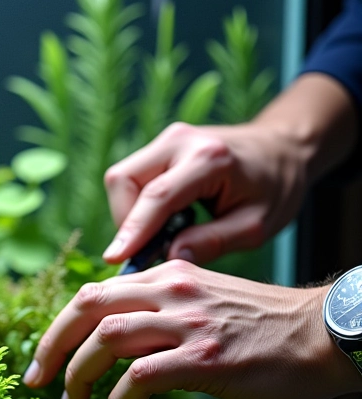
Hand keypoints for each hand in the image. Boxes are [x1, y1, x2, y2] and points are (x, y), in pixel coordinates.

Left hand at [23, 260, 361, 398]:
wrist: (324, 334)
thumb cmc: (261, 326)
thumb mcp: (203, 301)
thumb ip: (158, 312)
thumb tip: (112, 342)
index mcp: (166, 276)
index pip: (93, 294)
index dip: (59, 327)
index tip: (44, 359)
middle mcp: (171, 291)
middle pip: (87, 308)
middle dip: (51, 347)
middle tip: (36, 381)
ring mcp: (188, 324)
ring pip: (106, 342)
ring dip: (78, 378)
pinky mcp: (205, 359)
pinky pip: (140, 380)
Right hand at [102, 120, 307, 265]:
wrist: (283, 149)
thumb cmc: (275, 188)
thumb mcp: (256, 225)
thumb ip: (212, 243)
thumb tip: (169, 259)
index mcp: (209, 158)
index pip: (156, 197)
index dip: (132, 230)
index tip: (114, 259)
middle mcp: (180, 141)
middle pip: (123, 180)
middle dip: (126, 222)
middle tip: (149, 250)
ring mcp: (167, 140)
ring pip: (121, 179)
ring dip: (129, 215)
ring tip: (161, 236)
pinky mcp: (160, 147)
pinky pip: (130, 179)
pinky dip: (136, 206)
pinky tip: (163, 222)